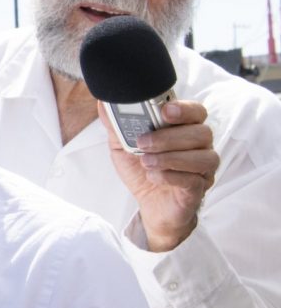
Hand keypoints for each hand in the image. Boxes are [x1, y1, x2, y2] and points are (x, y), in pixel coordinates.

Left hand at [98, 101, 218, 251]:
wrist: (149, 204)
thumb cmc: (141, 169)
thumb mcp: (123, 146)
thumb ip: (117, 125)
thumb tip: (103, 103)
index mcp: (184, 129)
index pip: (196, 111)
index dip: (184, 109)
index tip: (164, 111)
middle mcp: (199, 146)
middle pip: (201, 132)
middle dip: (169, 136)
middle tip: (143, 142)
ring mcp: (203, 168)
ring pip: (203, 156)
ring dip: (170, 157)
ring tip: (146, 161)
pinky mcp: (198, 188)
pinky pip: (194, 180)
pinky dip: (170, 176)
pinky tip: (153, 176)